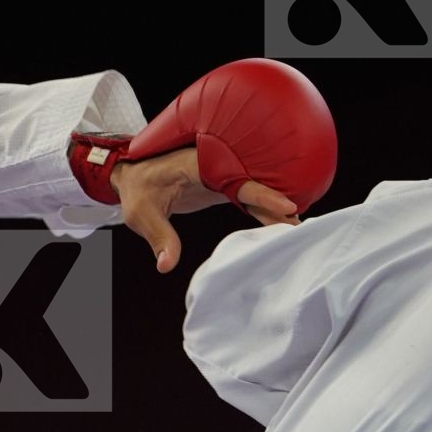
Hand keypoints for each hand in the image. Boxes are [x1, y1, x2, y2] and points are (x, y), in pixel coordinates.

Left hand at [112, 148, 298, 273]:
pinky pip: (247, 198)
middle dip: (277, 202)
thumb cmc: (136, 189)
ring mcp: (219, 176)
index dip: (261, 193)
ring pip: (253, 192)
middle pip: (252, 184)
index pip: (236, 178)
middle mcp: (214, 167)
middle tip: (299, 222)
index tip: (285, 205)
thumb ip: (158, 237)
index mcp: (198, 166)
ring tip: (297, 226)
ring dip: (273, 208)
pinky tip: (279, 224)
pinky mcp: (220, 187)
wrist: (131, 176)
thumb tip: (166, 265)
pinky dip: (262, 210)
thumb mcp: (141, 214)